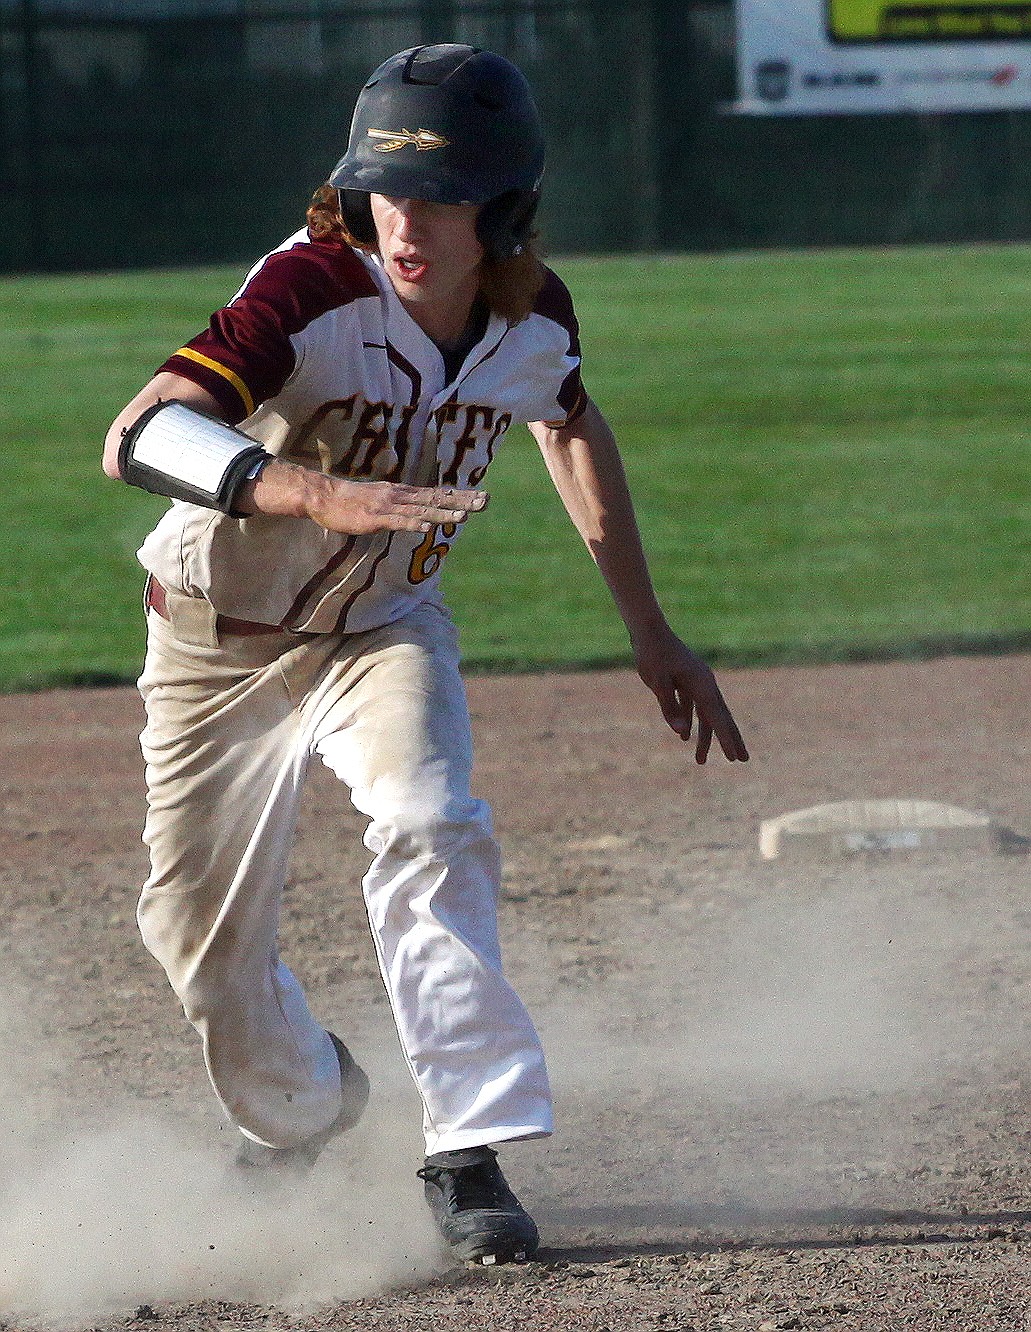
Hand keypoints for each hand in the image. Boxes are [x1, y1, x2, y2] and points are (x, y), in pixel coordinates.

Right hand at [249, 461, 488, 534]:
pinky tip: (427, 527)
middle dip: (462, 501)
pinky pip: (397, 522)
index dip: (461, 495)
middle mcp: (400, 496)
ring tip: (464, 517)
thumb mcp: (383, 501)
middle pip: (437, 498)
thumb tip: (420, 513)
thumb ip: (402, 506)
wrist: (324, 497)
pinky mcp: (374, 518)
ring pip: (421, 510)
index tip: (483, 496)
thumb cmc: (352, 502)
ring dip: (442, 514)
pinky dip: (413, 523)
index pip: (438, 493)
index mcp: (404, 493)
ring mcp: (388, 506)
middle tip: (486, 502)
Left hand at [632, 625, 748, 763]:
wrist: (648, 630)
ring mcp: (697, 682)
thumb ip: (669, 707)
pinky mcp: (686, 680)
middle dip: (731, 740)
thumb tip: (681, 733)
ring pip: (706, 714)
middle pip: (721, 717)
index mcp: (702, 685)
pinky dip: (690, 721)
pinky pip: (692, 706)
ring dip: (705, 737)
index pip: (717, 718)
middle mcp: (705, 684)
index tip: (735, 757)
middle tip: (742, 760)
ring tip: (700, 761)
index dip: (726, 739)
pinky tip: (684, 737)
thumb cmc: (652, 654)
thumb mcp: (657, 682)